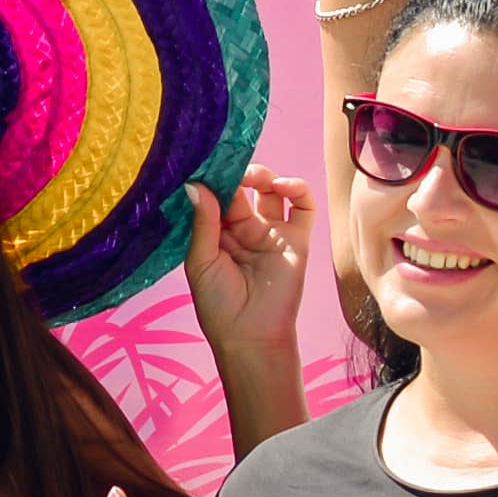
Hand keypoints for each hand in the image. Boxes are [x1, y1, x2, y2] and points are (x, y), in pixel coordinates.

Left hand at [180, 173, 312, 363]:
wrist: (251, 336)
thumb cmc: (219, 305)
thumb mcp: (201, 261)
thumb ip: (203, 222)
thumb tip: (195, 184)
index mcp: (218, 233)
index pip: (216, 195)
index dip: (213, 178)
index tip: (206, 160)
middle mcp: (245, 228)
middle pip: (243, 187)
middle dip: (236, 173)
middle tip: (229, 166)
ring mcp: (272, 231)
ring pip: (271, 189)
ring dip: (263, 174)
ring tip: (255, 177)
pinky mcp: (297, 238)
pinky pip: (302, 206)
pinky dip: (296, 188)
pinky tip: (282, 186)